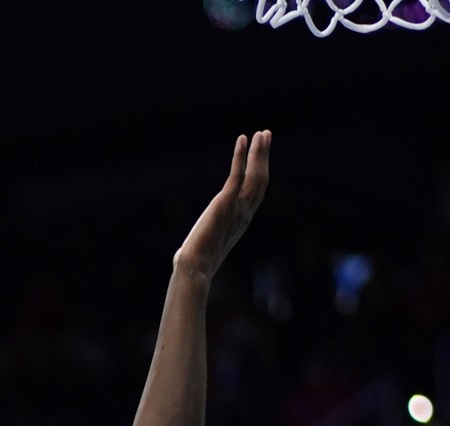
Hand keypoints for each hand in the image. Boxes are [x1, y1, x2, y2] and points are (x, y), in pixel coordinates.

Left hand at [175, 131, 271, 279]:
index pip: (256, 191)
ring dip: (258, 153)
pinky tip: (243, 139)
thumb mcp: (204, 247)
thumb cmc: (195, 264)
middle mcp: (245, 213)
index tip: (261, 155)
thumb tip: (183, 254)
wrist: (194, 268)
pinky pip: (237, 175)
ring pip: (255, 175)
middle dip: (264, 156)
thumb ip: (200, 244)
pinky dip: (240, 156)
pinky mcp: (225, 203)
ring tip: (262, 133)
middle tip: (266, 134)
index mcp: (242, 220)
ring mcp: (237, 208)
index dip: (261, 171)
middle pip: (261, 179)